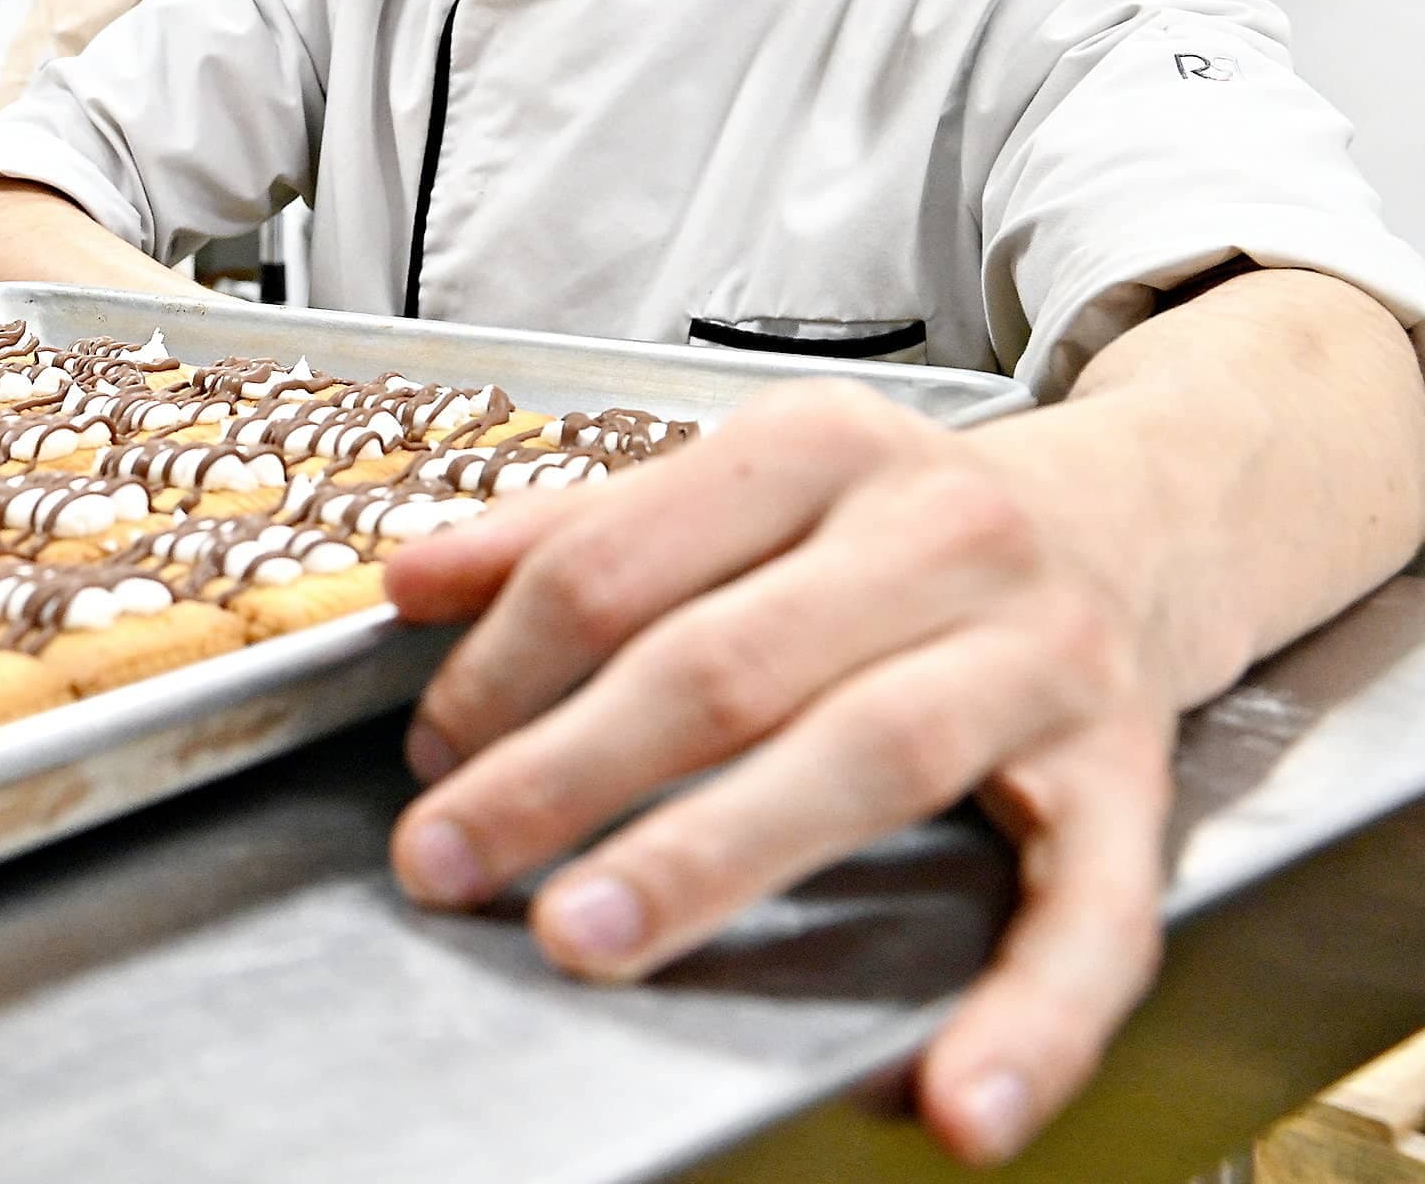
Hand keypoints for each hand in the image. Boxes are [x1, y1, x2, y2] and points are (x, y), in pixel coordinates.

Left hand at [381, 381, 1175, 1166]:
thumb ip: (577, 534)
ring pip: (865, 758)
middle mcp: (937, 534)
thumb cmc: (896, 523)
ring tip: (584, 933)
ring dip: (710, 857)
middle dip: (564, 770)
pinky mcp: (1132, 775)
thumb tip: (409, 582)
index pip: (618, 561)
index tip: (428, 753)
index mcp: (817, 449)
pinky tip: (957, 1102)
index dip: (503, 666)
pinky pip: (1091, 909)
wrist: (1144, 518)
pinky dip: (1032, 1015)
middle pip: (720, 662)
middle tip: (448, 856)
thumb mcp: (744, 483)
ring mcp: (1042, 656)